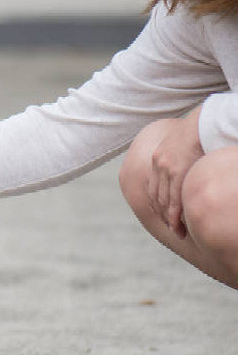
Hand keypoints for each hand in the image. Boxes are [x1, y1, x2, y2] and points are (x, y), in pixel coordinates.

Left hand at [148, 107, 204, 237]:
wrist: (201, 122)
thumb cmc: (198, 133)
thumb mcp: (183, 146)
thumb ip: (181, 159)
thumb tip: (188, 167)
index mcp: (158, 160)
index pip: (153, 189)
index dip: (157, 205)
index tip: (163, 217)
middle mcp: (158, 165)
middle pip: (156, 197)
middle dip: (163, 216)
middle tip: (173, 230)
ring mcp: (166, 168)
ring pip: (164, 201)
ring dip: (169, 219)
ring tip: (178, 232)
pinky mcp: (176, 171)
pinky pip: (174, 198)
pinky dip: (175, 214)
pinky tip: (178, 224)